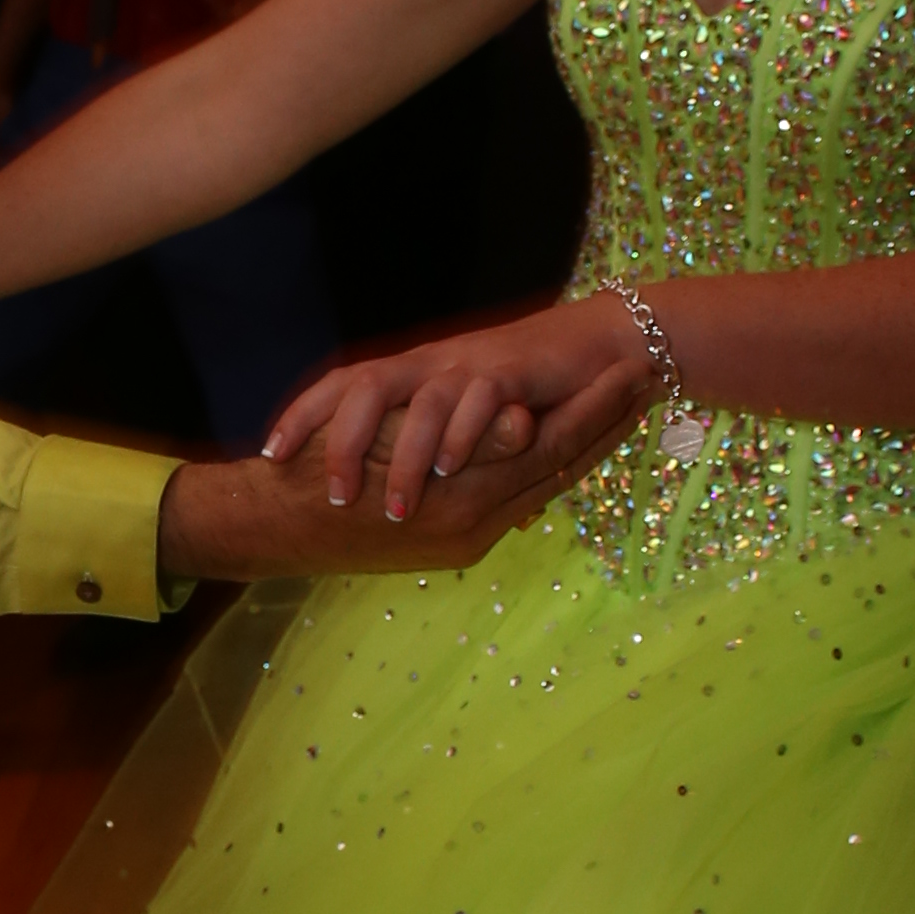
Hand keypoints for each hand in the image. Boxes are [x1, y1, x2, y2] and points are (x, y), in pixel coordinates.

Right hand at [157, 366, 630, 591]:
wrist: (271, 525)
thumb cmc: (321, 475)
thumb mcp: (393, 444)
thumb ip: (466, 440)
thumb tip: (525, 423)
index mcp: (468, 500)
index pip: (552, 450)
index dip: (594, 411)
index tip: (631, 372)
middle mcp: (479, 525)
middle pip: (558, 469)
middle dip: (601, 426)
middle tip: (643, 381)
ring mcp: (468, 538)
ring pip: (540, 485)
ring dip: (579, 445)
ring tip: (616, 407)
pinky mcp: (450, 541)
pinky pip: (511, 500)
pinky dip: (542, 469)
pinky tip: (558, 447)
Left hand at [265, 295, 653, 517]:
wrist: (596, 343)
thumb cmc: (523, 384)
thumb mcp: (462, 412)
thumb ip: (426, 436)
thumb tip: (380, 480)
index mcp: (411, 371)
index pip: (344, 385)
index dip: (304, 414)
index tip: (270, 454)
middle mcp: (431, 362)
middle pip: (366, 387)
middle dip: (341, 440)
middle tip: (333, 495)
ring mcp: (469, 364)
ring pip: (421, 404)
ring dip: (404, 458)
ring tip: (392, 507)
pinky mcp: (511, 370)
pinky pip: (478, 400)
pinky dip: (462, 435)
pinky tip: (451, 470)